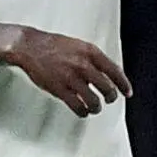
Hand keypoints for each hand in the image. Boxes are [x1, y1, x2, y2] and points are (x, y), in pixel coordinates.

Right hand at [6, 27, 131, 116]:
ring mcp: (71, 78)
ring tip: (95, 107)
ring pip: (93, 100)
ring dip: (96, 107)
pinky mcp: (59, 89)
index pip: (115, 71)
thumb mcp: (79, 46)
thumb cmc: (53, 45)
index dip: (123, 84)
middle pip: (107, 88)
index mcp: (90, 53)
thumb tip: (108, 73)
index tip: (127, 92)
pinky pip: (77, 106)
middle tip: (109, 100)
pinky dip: (83, 111)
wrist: (30, 47)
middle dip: (111, 97)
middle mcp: (83, 65)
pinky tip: (83, 111)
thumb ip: (94, 59)